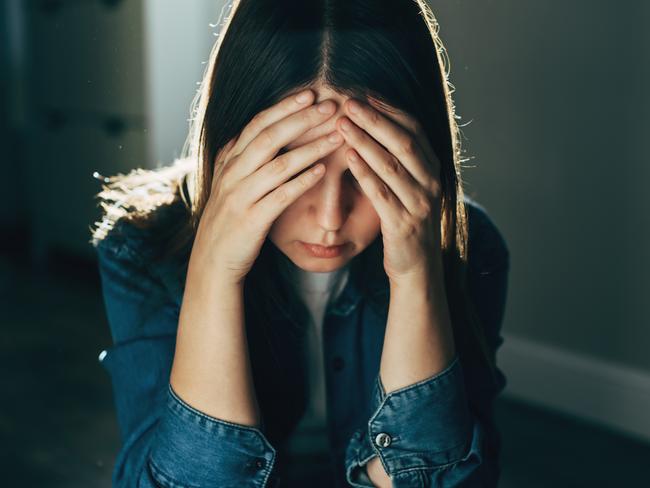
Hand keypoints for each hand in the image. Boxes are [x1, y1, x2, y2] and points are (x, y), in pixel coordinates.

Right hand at [192, 89, 343, 285]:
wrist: (212, 262)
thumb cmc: (229, 219)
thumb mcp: (229, 182)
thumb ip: (243, 156)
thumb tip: (261, 129)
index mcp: (228, 160)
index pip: (257, 124)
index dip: (285, 107)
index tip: (311, 93)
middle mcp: (232, 174)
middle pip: (269, 137)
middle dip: (302, 118)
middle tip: (330, 105)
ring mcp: (240, 197)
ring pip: (279, 164)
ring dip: (311, 148)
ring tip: (337, 136)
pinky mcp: (251, 221)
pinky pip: (281, 196)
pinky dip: (302, 181)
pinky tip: (322, 171)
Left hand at [335, 97, 442, 285]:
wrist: (419, 268)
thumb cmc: (407, 222)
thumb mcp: (409, 188)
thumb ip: (399, 160)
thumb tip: (375, 124)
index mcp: (433, 169)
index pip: (415, 130)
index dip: (390, 110)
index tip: (365, 94)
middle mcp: (431, 183)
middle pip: (403, 142)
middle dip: (375, 120)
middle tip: (349, 102)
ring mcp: (420, 204)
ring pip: (392, 165)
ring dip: (365, 141)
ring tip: (342, 123)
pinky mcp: (404, 225)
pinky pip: (382, 194)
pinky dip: (365, 173)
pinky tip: (348, 157)